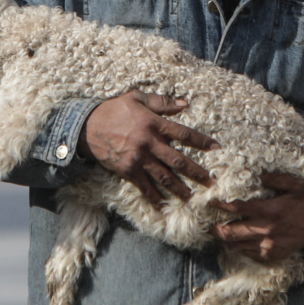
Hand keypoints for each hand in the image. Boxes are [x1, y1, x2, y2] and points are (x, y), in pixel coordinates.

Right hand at [83, 92, 216, 205]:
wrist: (87, 127)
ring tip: (193, 197)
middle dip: (197, 172)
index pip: (184, 134)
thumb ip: (161, 102)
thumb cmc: (113, 110)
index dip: (201, 142)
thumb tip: (184, 104)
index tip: (216, 148)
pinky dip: (155, 197)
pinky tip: (164, 206)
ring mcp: (139, 159)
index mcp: (154, 124)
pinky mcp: (128, 171)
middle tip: (212, 183)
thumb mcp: (136, 98)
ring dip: (180, 188)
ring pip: (165, 177)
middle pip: (179, 160)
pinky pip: (145, 187)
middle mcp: (149, 143)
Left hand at [213, 173, 303, 263]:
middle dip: (215, 228)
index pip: (237, 208)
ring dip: (226, 239)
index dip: (220, 204)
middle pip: (231, 232)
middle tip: (207, 224)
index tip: (210, 201)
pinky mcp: (271, 255)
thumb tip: (256, 173)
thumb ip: (276, 178)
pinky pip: (248, 254)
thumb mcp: (295, 185)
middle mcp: (266, 230)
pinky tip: (238, 240)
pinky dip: (240, 247)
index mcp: (270, 211)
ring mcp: (268, 246)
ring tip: (220, 231)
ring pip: (236, 246)